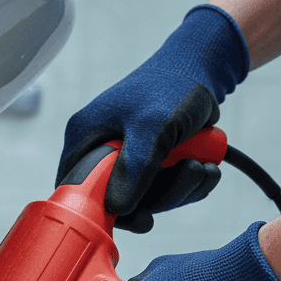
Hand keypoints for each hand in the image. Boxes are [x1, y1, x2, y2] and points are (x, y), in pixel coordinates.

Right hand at [58, 4, 247, 232]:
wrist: (204, 65)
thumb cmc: (173, 84)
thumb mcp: (152, 125)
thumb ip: (134, 168)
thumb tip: (119, 209)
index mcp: (85, 139)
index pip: (76, 190)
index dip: (101, 209)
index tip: (138, 215)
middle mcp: (100, 153)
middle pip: (116, 202)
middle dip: (158, 197)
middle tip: (187, 175)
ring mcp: (125, 161)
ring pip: (145, 200)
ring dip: (180, 190)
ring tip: (202, 166)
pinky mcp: (148, 166)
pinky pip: (163, 192)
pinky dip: (188, 186)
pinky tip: (204, 167)